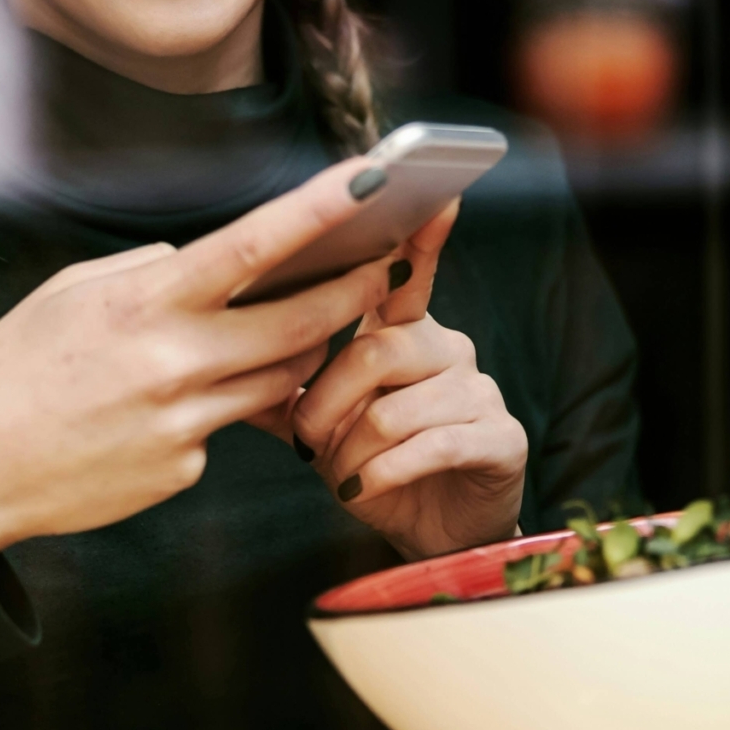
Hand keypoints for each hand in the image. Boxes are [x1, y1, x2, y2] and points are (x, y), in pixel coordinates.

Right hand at [0, 157, 397, 562]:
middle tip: (383, 271)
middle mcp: (173, 362)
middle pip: (299, 325)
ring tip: (293, 331)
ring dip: (296, 353)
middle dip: (352, 294)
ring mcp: (183, 422)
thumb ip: (146, 271)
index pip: (251, 245)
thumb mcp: (70, 293)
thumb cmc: (13, 370)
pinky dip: (217, 410)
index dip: (318, 210)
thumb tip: (198, 262)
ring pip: (278, 380)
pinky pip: (226, 427)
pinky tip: (162, 411)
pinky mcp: (182, 470)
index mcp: (144, 303)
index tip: (370, 178)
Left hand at [276, 202, 529, 558]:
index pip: (409, 275)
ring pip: (397, 408)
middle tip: (306, 442)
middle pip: (377, 350)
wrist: (433, 537)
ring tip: (341, 474)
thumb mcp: (325, 428)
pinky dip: (384, 474)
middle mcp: (448, 350)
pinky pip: (433, 445)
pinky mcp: (501, 438)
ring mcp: (480, 392)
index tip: (433, 193)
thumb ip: (289, 390)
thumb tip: (228, 360)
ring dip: (352, 450)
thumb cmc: (377, 469)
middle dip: (326, 404)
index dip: (420, 237)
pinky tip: (366, 490)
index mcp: (406, 333)